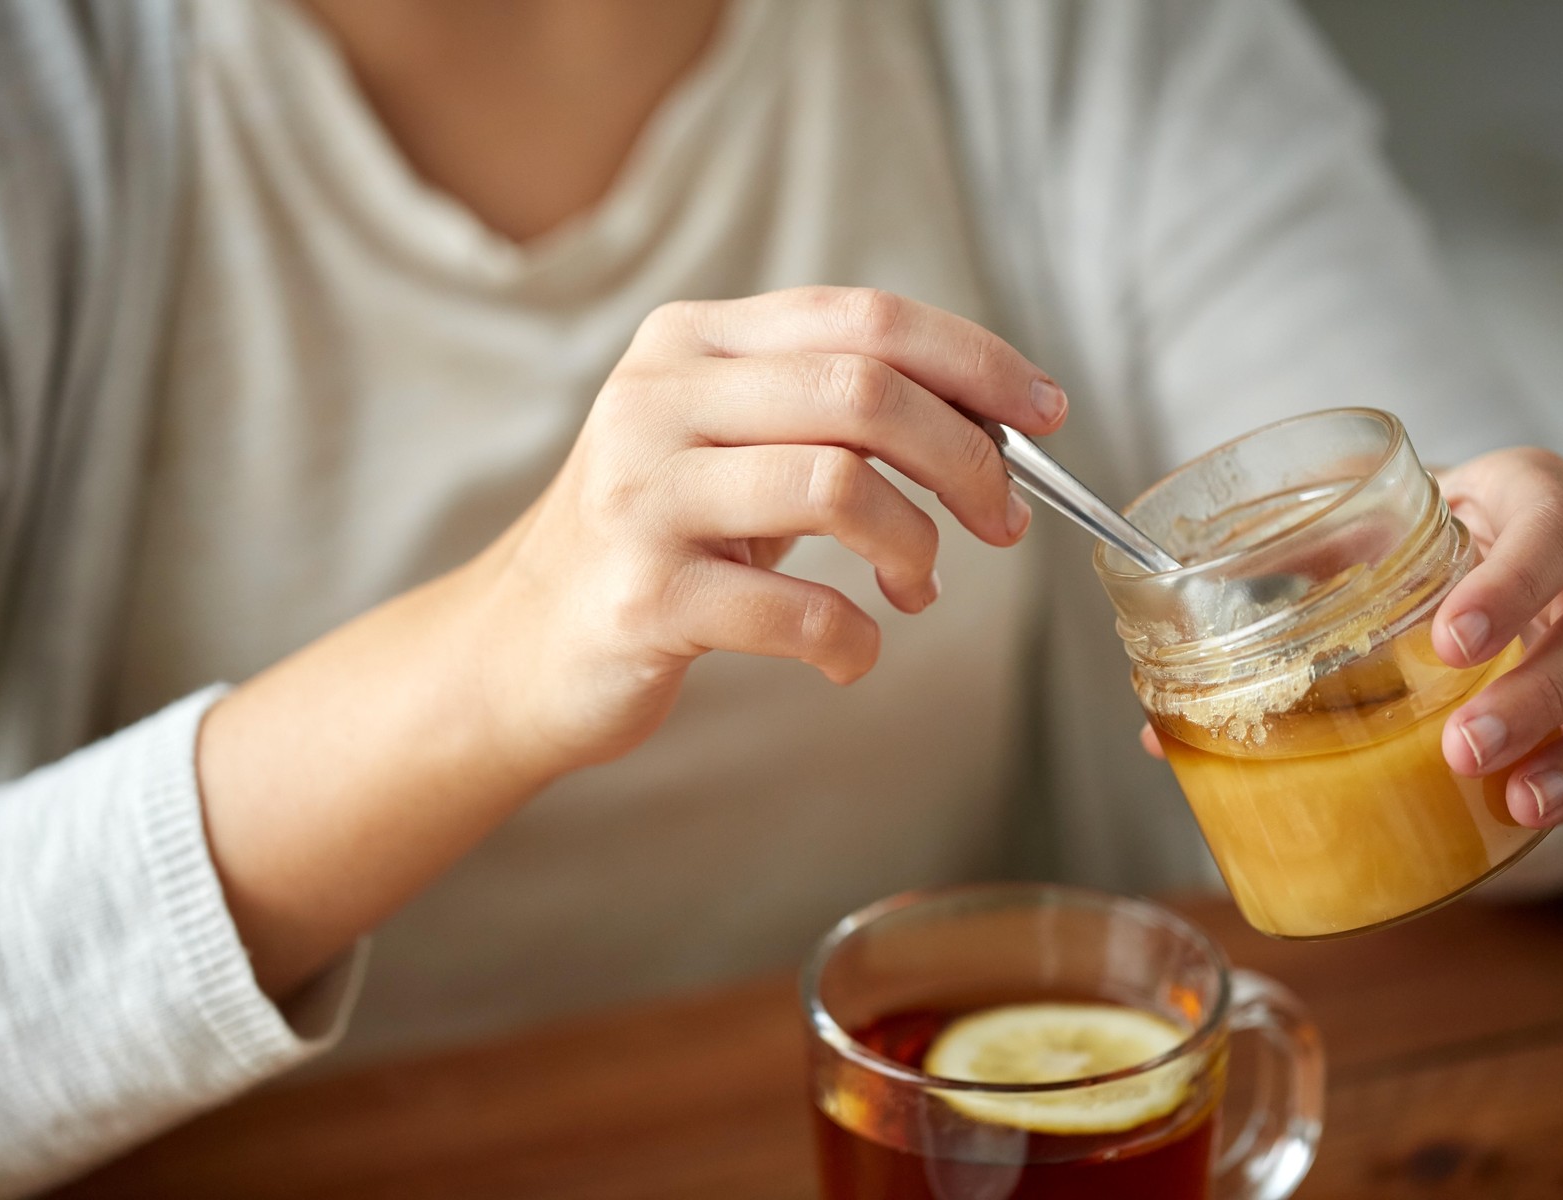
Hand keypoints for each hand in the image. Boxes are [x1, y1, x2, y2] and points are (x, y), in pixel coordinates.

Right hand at [465, 286, 1065, 779]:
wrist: (517, 646)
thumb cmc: (658, 541)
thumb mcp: (728, 446)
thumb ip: (831, 413)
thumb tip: (994, 424)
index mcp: (692, 343)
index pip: (865, 317)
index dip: (975, 362)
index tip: (1046, 414)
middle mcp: (657, 399)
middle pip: (865, 391)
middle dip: (967, 460)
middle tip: (1003, 523)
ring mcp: (641, 496)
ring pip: (840, 485)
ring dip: (916, 547)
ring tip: (916, 589)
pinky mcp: (641, 595)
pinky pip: (798, 610)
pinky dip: (855, 639)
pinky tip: (850, 652)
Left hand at [1135, 449, 1562, 831]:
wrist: (1471, 551)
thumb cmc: (1400, 550)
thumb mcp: (1340, 549)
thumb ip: (1260, 604)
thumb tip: (1153, 732)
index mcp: (1524, 496)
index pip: (1551, 520)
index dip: (1512, 582)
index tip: (1448, 641)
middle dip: (1542, 687)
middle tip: (1465, 745)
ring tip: (1512, 797)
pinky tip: (1534, 812)